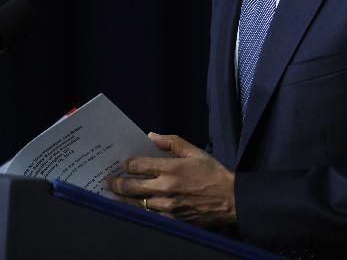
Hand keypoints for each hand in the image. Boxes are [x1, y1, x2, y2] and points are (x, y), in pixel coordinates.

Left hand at [107, 133, 236, 226]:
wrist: (229, 200)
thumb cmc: (213, 173)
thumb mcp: (196, 152)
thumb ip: (172, 143)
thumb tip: (151, 136)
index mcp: (171, 168)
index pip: (137, 165)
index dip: (127, 164)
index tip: (125, 164)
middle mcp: (164, 188)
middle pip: (129, 186)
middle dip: (116, 182)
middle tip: (108, 180)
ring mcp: (165, 206)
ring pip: (134, 203)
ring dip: (122, 197)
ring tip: (115, 193)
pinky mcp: (168, 219)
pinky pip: (145, 214)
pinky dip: (135, 209)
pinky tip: (131, 206)